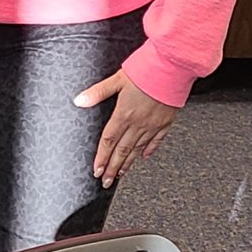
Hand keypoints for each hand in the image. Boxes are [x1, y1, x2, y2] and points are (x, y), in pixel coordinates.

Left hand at [74, 69, 178, 187]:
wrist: (172, 69)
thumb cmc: (145, 70)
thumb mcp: (117, 79)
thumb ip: (98, 92)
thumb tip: (79, 100)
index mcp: (124, 113)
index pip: (109, 140)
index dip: (102, 157)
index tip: (97, 170)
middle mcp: (139, 123)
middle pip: (122, 150)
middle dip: (112, 167)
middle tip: (106, 181)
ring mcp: (153, 125)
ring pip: (138, 149)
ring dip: (128, 163)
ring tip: (120, 174)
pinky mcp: (166, 122)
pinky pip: (156, 141)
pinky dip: (148, 150)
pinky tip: (143, 157)